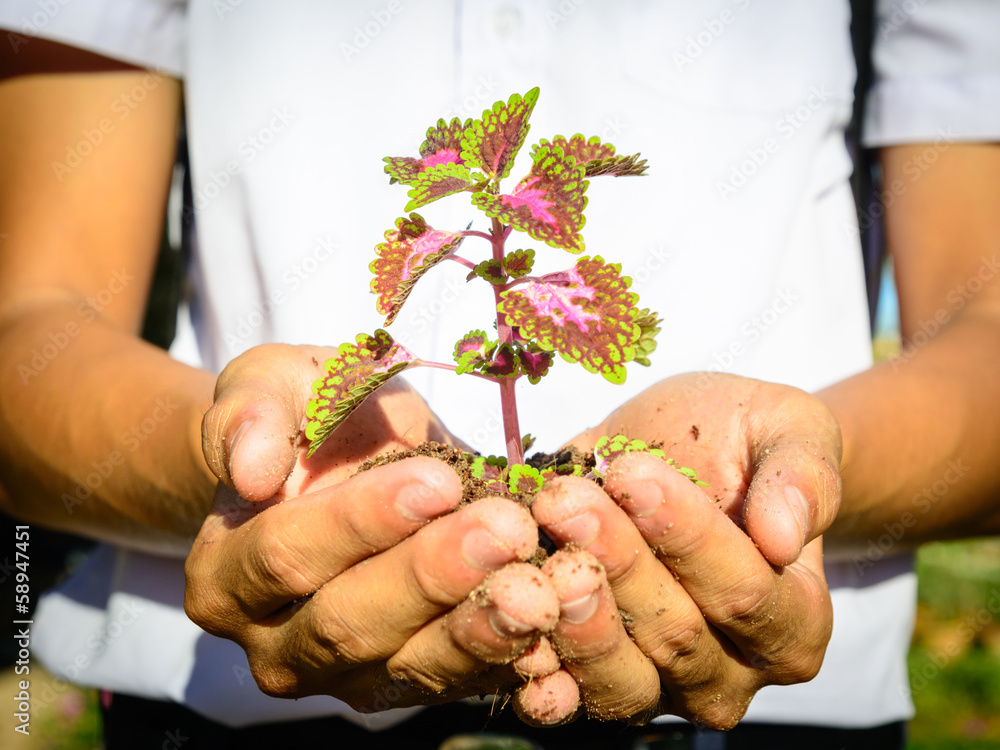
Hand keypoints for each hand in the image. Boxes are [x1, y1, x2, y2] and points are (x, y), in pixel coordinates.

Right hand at [185, 344, 560, 709]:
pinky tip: (559, 632)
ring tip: (542, 588)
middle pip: (352, 623)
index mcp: (227, 576)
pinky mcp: (412, 684)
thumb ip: (248, 416)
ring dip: (483, 630)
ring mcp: (346, 677)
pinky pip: (463, 682)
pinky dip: (515, 661)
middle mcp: (276, 645)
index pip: (289, 556)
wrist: (344, 463)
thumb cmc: (305, 419)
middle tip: (506, 530)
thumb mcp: (269, 387)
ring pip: (413, 667)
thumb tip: (250, 471)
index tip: (436, 480)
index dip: (361, 522)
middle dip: (434, 577)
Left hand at [529, 372, 840, 727]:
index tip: (634, 472)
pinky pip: (566, 693)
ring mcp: (663, 689)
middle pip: (675, 633)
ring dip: (571, 617)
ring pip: (619, 675)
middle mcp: (733, 672)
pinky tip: (503, 619)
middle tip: (563, 498)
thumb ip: (802, 476)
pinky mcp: (596, 684)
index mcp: (795, 620)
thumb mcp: (787, 429)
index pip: (744, 591)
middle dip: (615, 562)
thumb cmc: (742, 440)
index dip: (687, 536)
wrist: (688, 456)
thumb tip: (786, 536)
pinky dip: (535, 665)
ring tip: (533, 552)